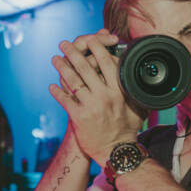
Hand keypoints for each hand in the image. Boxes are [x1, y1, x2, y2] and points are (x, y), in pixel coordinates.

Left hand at [49, 29, 145, 165]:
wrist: (116, 151)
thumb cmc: (128, 129)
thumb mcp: (138, 106)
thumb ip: (135, 89)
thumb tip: (137, 72)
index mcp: (119, 91)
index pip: (107, 63)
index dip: (98, 48)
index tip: (91, 39)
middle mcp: (105, 96)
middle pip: (86, 68)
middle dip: (73, 52)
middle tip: (64, 43)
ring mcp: (91, 106)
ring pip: (73, 81)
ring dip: (62, 67)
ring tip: (55, 59)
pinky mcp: (79, 117)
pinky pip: (65, 100)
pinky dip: (58, 92)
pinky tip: (52, 86)